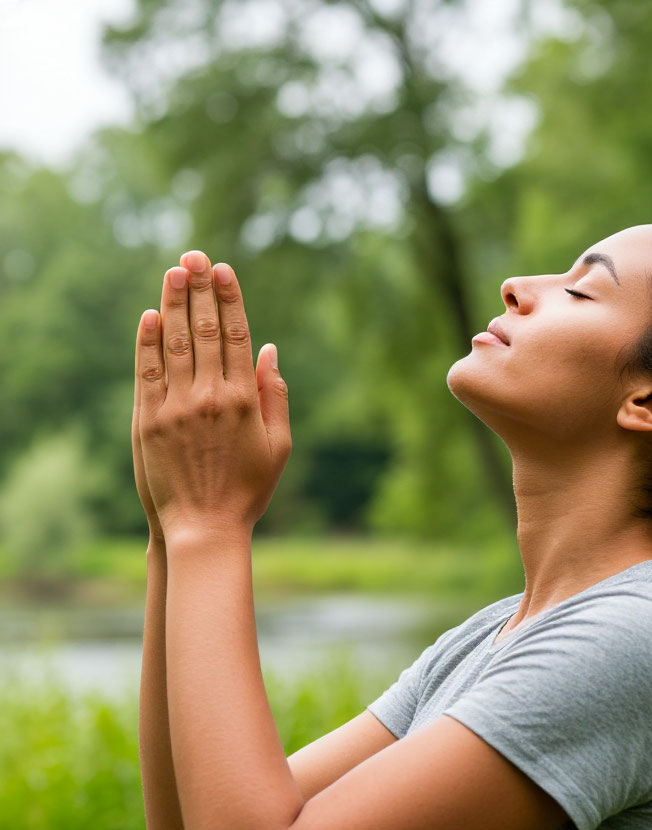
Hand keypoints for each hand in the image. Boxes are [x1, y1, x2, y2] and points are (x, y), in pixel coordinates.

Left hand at [135, 250, 291, 543]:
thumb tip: (269, 350)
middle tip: (195, 255)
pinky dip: (147, 342)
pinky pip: (147, 372)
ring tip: (174, 271)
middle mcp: (209, 397)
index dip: (229, 299)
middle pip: (202, 331)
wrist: (204, 528)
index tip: (224, 269)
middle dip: (199, 289)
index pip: (235, 336)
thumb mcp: (279, 445)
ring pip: (172, 344)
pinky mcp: (148, 421)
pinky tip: (149, 316)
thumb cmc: (249, 489)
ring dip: (172, 304)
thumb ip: (274, 395)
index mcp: (243, 401)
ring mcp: (175, 408)